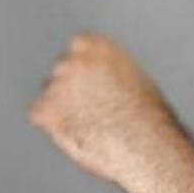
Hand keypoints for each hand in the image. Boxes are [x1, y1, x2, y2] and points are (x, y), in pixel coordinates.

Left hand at [30, 33, 180, 182]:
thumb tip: (101, 79)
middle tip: (96, 113)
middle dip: (73, 91)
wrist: (146, 145)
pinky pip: (43, 118)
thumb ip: (111, 72)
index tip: (95, 86)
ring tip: (95, 129)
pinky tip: (82, 135)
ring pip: (53, 97)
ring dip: (65, 110)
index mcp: (98, 47)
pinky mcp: (44, 110)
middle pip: (63, 72)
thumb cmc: (151, 119)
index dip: (87, 71)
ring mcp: (56, 84)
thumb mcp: (137, 80)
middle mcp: (73, 60)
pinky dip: (57, 128)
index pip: (80, 48)